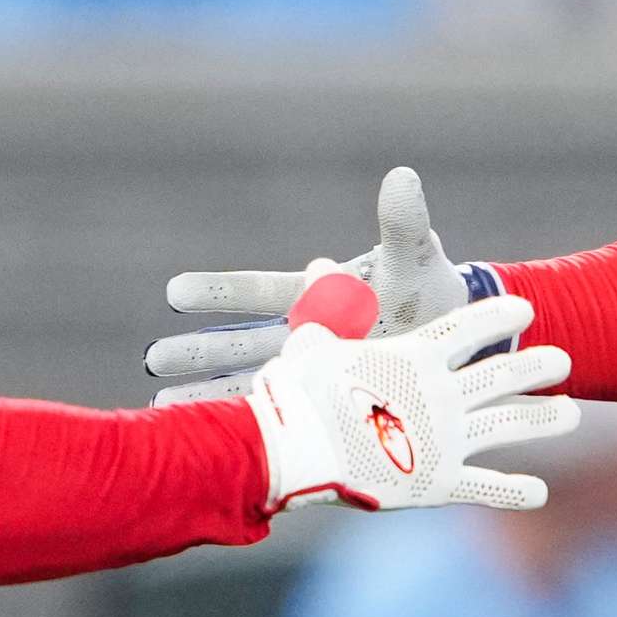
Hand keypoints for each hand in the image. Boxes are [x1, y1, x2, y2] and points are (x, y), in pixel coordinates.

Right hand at [151, 166, 475, 402]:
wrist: (463, 339)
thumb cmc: (431, 292)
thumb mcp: (415, 260)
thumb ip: (401, 226)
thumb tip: (402, 176)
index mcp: (317, 294)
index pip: (259, 292)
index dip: (219, 293)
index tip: (175, 292)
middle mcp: (306, 332)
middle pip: (241, 343)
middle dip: (199, 351)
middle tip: (153, 360)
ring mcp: (314, 370)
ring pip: (252, 381)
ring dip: (210, 392)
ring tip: (164, 406)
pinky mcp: (327, 401)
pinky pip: (284, 414)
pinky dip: (252, 423)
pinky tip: (214, 440)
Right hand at [246, 278, 571, 511]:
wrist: (297, 450)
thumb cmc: (300, 393)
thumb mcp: (314, 340)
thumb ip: (330, 308)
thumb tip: (320, 266)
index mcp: (415, 357)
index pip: (468, 330)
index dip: (498, 317)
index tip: (525, 309)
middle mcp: (442, 394)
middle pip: (503, 374)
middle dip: (536, 366)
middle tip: (564, 360)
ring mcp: (447, 439)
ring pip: (509, 424)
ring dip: (543, 419)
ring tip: (573, 413)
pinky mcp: (440, 482)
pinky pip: (487, 487)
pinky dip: (514, 491)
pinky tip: (541, 492)